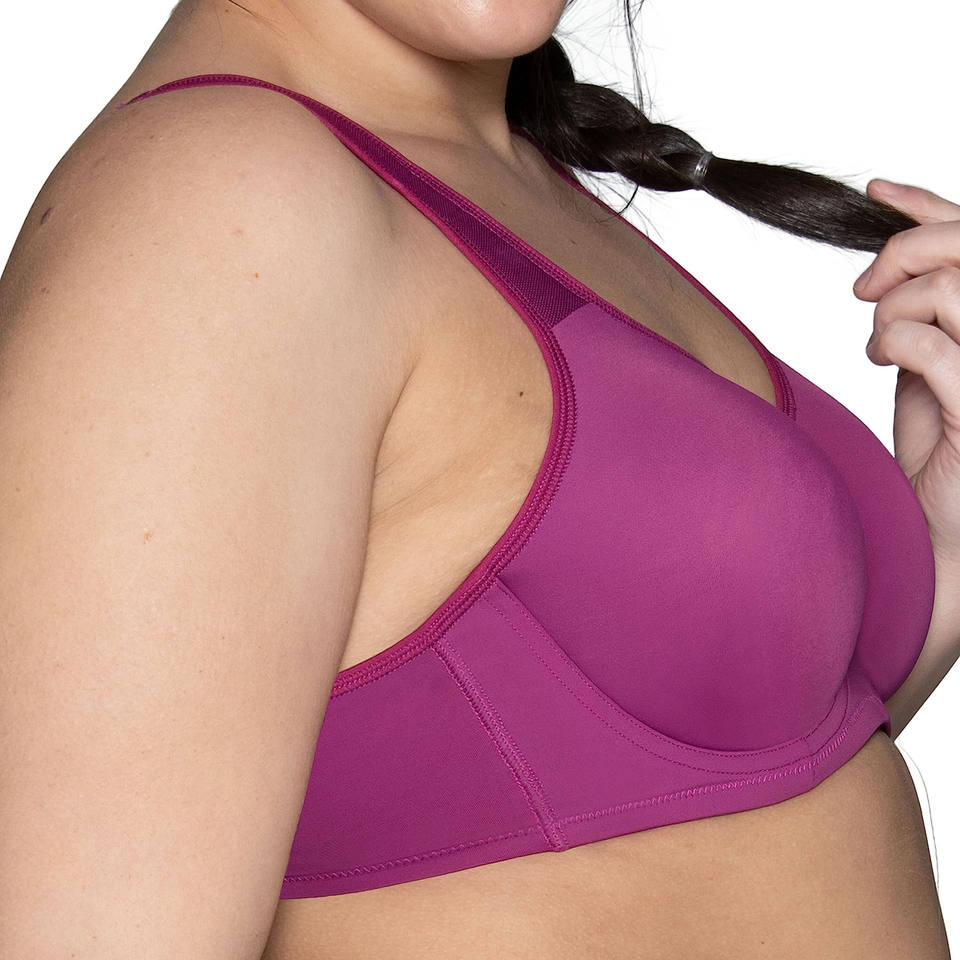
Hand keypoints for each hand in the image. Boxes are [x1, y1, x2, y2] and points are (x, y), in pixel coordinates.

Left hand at [854, 179, 959, 570]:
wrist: (941, 527)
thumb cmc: (939, 449)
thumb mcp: (927, 362)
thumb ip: (926, 311)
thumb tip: (892, 257)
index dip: (929, 207)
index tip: (877, 190)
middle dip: (902, 251)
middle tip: (864, 290)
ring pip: (951, 286)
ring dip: (895, 307)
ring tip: (880, 342)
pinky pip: (931, 343)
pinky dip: (892, 342)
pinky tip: (882, 362)